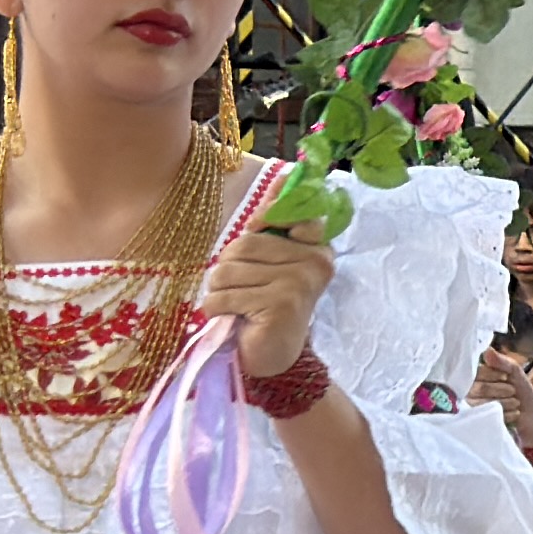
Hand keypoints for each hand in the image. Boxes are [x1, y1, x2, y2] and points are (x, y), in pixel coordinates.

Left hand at [197, 217, 336, 388]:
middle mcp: (315, 261)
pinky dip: (217, 310)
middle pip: (242, 245)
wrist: (273, 355)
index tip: (258, 233)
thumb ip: (275, 224)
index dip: (263, 222)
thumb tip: (282, 178)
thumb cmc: (265, 305)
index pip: (288, 212)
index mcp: (316, 246)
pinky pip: (224, 296)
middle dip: (228, 269)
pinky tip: (234, 320)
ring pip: (227, 271)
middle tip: (242, 290)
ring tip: (237, 306)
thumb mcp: (269, 260)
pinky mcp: (281, 305)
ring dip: (219, 292)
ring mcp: (299, 283)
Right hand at [469, 344, 532, 444]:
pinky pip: (489, 418)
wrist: (532, 414)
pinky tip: (514, 413)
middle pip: (479, 388)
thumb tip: (487, 351)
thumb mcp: (515, 372)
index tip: (506, 377)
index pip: (475, 373)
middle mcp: (468, 392)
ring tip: (515, 402)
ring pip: (483, 404)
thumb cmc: (520, 389)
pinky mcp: (479, 424)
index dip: (493, 375)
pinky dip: (507, 414)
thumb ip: (502, 361)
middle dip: (502, 389)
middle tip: (513, 391)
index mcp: (474, 377)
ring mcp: (471, 409)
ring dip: (506, 402)